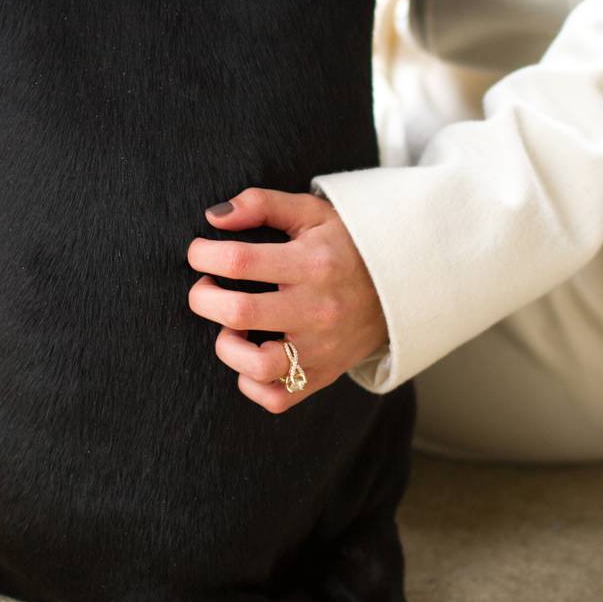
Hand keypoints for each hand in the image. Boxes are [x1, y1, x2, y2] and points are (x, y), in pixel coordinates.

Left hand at [186, 188, 387, 413]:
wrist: (402, 288)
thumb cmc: (347, 246)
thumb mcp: (312, 212)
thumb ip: (262, 204)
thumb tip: (214, 216)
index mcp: (313, 264)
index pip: (240, 260)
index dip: (204, 255)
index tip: (200, 253)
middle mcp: (317, 309)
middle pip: (239, 312)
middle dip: (203, 298)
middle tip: (205, 288)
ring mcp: (321, 348)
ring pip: (257, 366)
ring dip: (227, 347)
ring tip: (229, 328)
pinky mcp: (323, 375)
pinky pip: (276, 397)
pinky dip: (252, 383)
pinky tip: (250, 357)